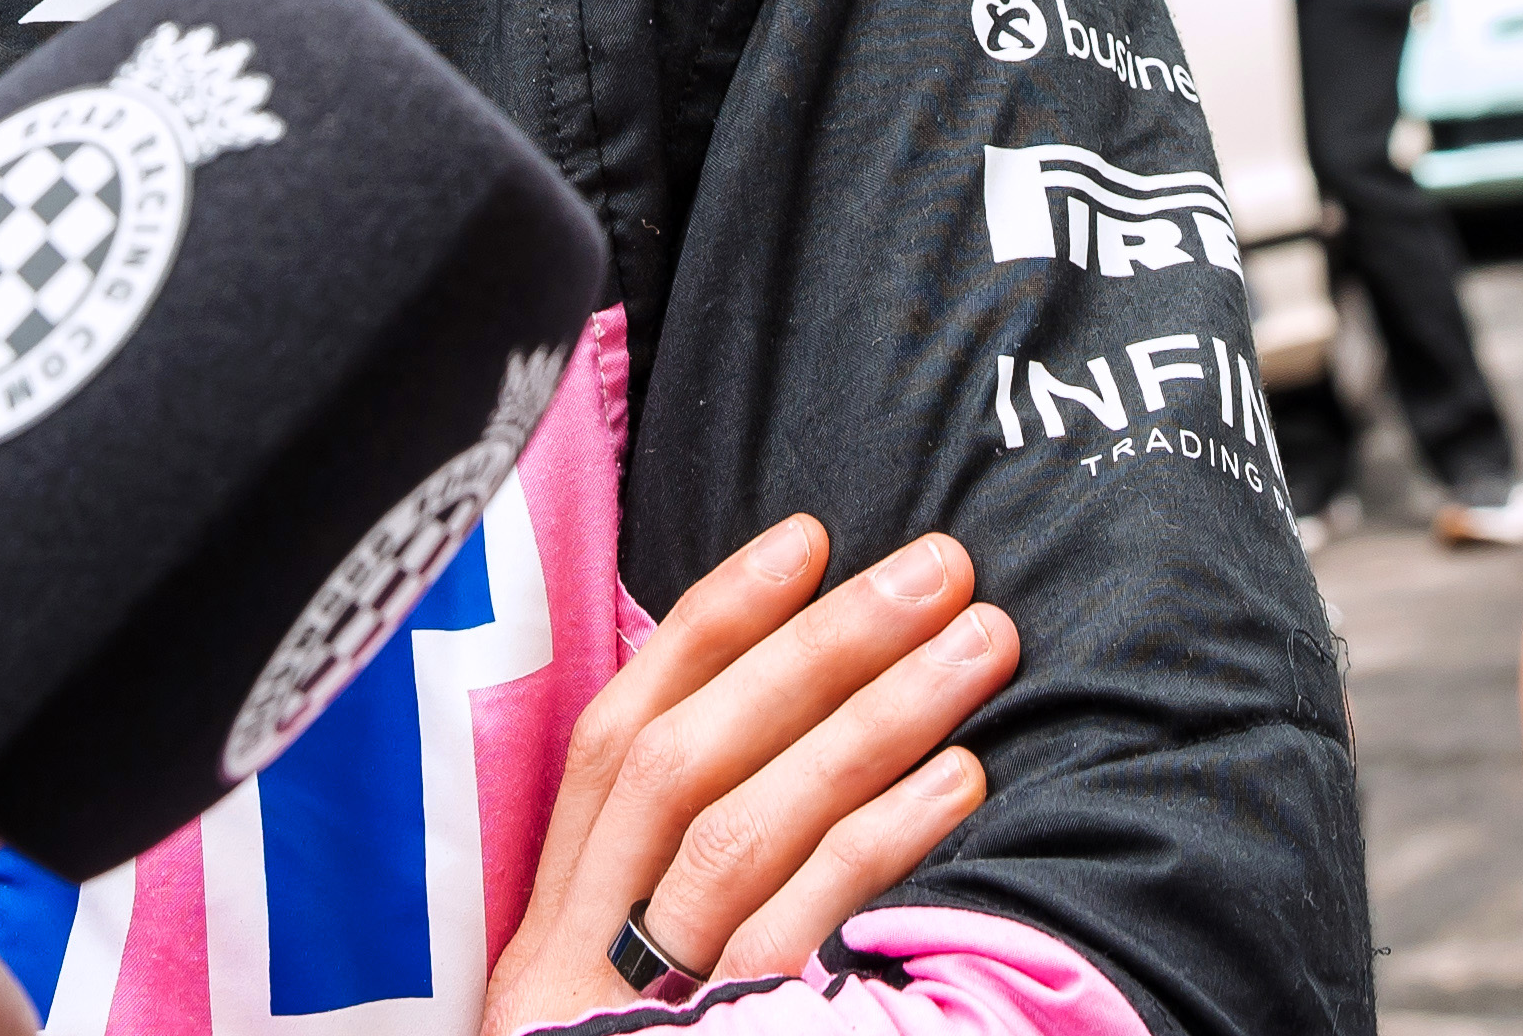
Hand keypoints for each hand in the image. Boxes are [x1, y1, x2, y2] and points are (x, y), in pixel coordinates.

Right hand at [491, 518, 1018, 1029]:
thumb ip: (659, 902)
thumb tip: (790, 755)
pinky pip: (797, 938)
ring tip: (980, 645)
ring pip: (744, 834)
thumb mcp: (612, 1015)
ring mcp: (639, 1022)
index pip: (611, 744)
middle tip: (939, 565)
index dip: (705, 628)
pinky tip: (957, 781)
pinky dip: (877, 843)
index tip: (804, 536)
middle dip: (812, 648)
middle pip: (683, 766)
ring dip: (871, 720)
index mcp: (542, 941)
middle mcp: (570, 972)